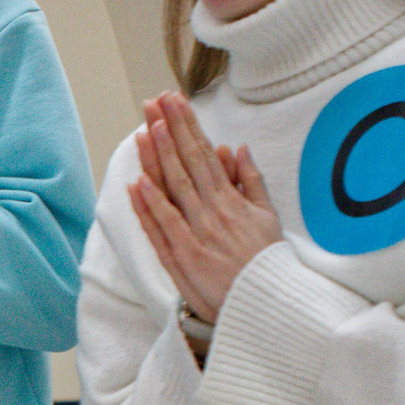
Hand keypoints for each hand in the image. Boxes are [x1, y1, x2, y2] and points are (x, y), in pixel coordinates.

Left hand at [127, 92, 281, 324]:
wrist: (266, 303)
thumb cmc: (264, 261)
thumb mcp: (267, 216)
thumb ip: (250, 181)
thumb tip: (238, 148)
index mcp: (232, 199)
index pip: (205, 153)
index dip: (188, 126)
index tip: (175, 101)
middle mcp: (214, 211)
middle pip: (187, 163)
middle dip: (170, 129)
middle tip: (154, 101)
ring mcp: (198, 233)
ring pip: (174, 188)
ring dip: (158, 158)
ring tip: (144, 129)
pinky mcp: (185, 257)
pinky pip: (164, 226)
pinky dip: (151, 204)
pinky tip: (138, 182)